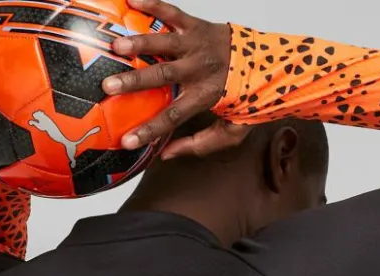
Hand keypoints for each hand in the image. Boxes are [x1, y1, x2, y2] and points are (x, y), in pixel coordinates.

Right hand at [102, 0, 249, 158]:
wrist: (271, 63)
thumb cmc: (247, 100)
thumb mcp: (230, 132)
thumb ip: (199, 144)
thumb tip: (165, 155)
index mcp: (207, 96)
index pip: (174, 116)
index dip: (149, 130)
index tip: (127, 141)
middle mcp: (201, 68)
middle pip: (163, 75)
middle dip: (135, 81)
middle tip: (109, 86)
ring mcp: (199, 44)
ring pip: (165, 42)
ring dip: (139, 43)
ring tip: (115, 46)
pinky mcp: (198, 25)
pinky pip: (172, 12)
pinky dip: (152, 4)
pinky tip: (130, 0)